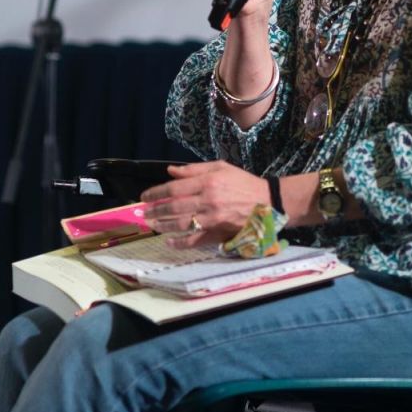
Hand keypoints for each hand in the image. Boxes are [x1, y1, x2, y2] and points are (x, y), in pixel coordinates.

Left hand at [141, 161, 267, 247]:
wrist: (268, 202)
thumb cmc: (243, 183)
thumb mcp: (221, 168)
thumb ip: (195, 170)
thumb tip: (171, 171)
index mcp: (208, 181)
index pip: (175, 188)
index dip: (156, 192)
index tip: (145, 196)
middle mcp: (208, 200)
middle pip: (174, 206)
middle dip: (155, 209)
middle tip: (143, 212)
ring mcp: (212, 218)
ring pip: (180, 223)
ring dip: (162, 225)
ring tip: (151, 224)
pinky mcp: (218, 233)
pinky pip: (195, 240)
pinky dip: (180, 242)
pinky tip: (169, 241)